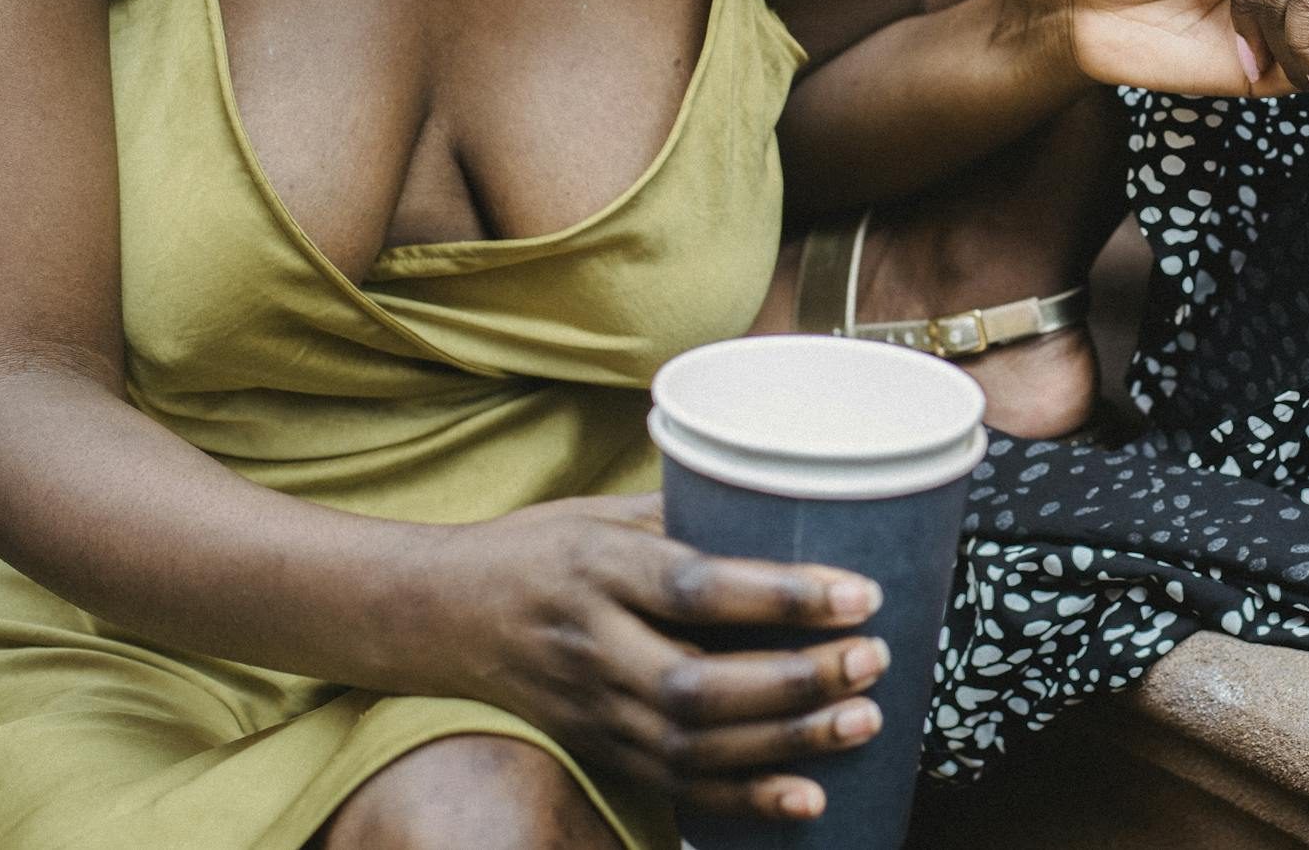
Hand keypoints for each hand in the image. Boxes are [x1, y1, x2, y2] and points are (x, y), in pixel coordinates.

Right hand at [412, 494, 890, 822]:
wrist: (436, 615)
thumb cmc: (540, 548)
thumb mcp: (601, 512)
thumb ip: (687, 516)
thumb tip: (791, 507)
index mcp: (597, 568)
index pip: (696, 590)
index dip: (782, 596)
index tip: (858, 593)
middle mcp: (591, 645)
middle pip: (698, 683)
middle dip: (797, 681)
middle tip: (871, 659)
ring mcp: (591, 709)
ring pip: (693, 746)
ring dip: (787, 743)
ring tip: (863, 720)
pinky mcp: (598, 750)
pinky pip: (675, 787)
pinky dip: (744, 801)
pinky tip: (807, 798)